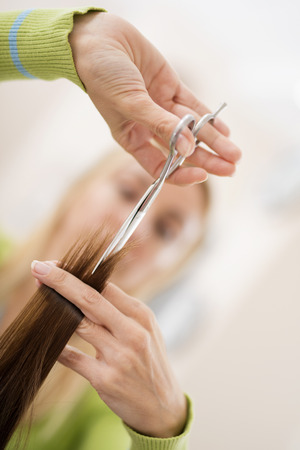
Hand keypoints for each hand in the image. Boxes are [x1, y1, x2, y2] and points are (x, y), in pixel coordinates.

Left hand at [31, 261, 186, 437]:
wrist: (163, 406)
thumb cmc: (149, 360)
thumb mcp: (145, 329)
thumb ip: (119, 310)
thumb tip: (84, 288)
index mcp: (141, 315)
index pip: (105, 286)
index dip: (77, 275)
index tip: (55, 267)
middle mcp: (132, 332)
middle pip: (90, 300)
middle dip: (61, 282)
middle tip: (39, 268)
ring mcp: (119, 356)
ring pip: (80, 325)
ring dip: (56, 311)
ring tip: (40, 301)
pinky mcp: (106, 379)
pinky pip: (74, 358)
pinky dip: (58, 347)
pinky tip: (46, 337)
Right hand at [69, 12, 240, 184]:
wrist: (99, 39)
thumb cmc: (102, 76)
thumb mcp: (130, 104)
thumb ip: (159, 125)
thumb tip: (186, 147)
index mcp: (132, 139)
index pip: (160, 166)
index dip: (180, 173)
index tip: (201, 175)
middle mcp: (149, 127)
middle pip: (183, 150)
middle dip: (207, 160)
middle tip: (230, 168)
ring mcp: (162, 107)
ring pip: (192, 130)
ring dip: (214, 141)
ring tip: (235, 154)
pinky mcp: (171, 88)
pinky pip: (194, 107)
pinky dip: (209, 118)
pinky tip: (224, 131)